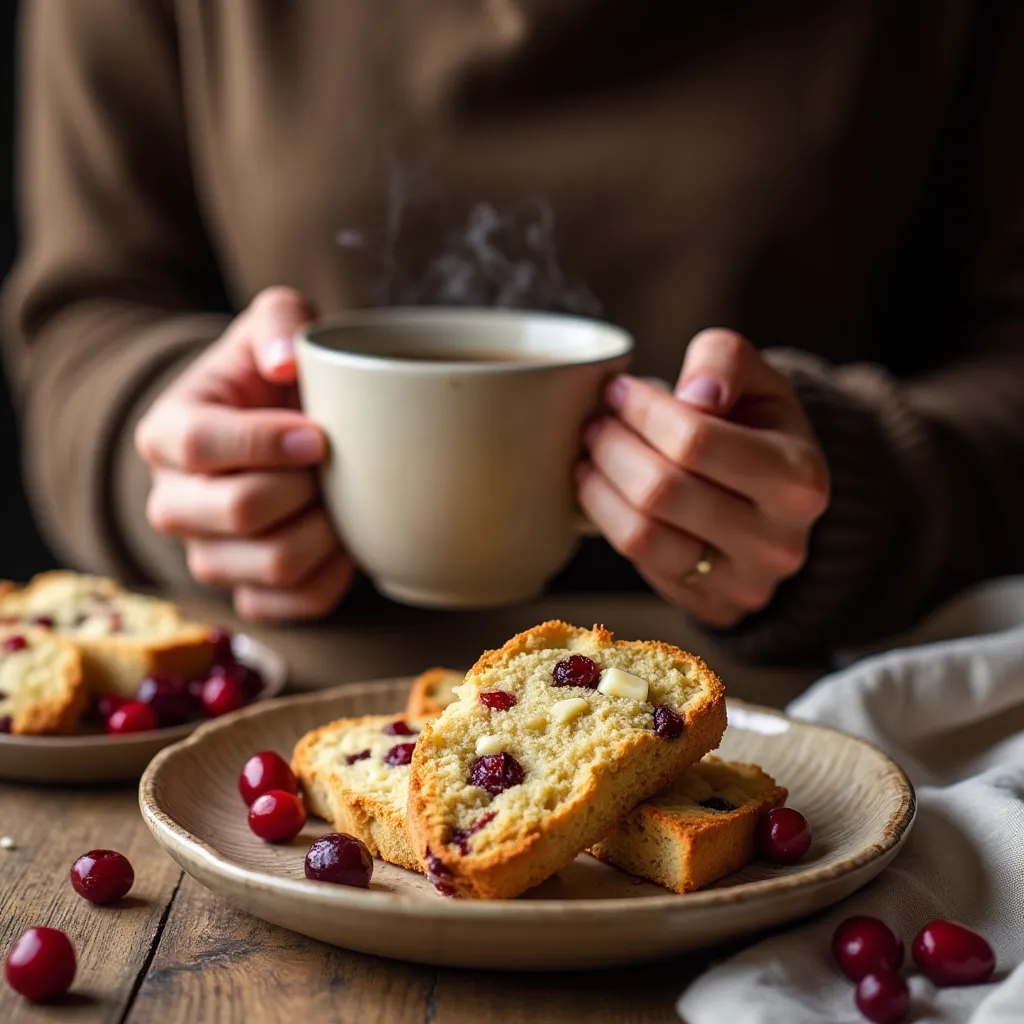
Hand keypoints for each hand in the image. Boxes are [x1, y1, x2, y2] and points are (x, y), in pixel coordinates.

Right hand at [135, 287, 353, 619]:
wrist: (277, 434)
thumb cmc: (274, 379)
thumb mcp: (275, 324)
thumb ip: (281, 321)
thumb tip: (287, 362)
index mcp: (167, 433)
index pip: (201, 444)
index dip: (267, 441)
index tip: (319, 435)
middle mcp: (174, 504)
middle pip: (243, 510)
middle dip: (307, 486)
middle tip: (335, 464)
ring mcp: (208, 557)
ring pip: (276, 564)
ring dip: (328, 529)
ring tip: (343, 497)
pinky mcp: (246, 597)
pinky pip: (299, 603)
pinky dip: (337, 574)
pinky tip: (346, 538)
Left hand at [577, 329, 829, 628]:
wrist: (784, 501)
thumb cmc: (760, 430)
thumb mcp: (759, 378)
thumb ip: (725, 359)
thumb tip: (692, 393)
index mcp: (800, 478)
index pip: (695, 441)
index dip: (643, 411)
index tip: (618, 390)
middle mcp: (779, 542)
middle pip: (661, 492)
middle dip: (614, 448)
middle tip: (597, 424)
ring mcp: (745, 584)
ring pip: (642, 536)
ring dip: (601, 487)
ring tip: (593, 455)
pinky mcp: (713, 608)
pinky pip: (639, 565)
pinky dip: (608, 520)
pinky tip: (605, 489)